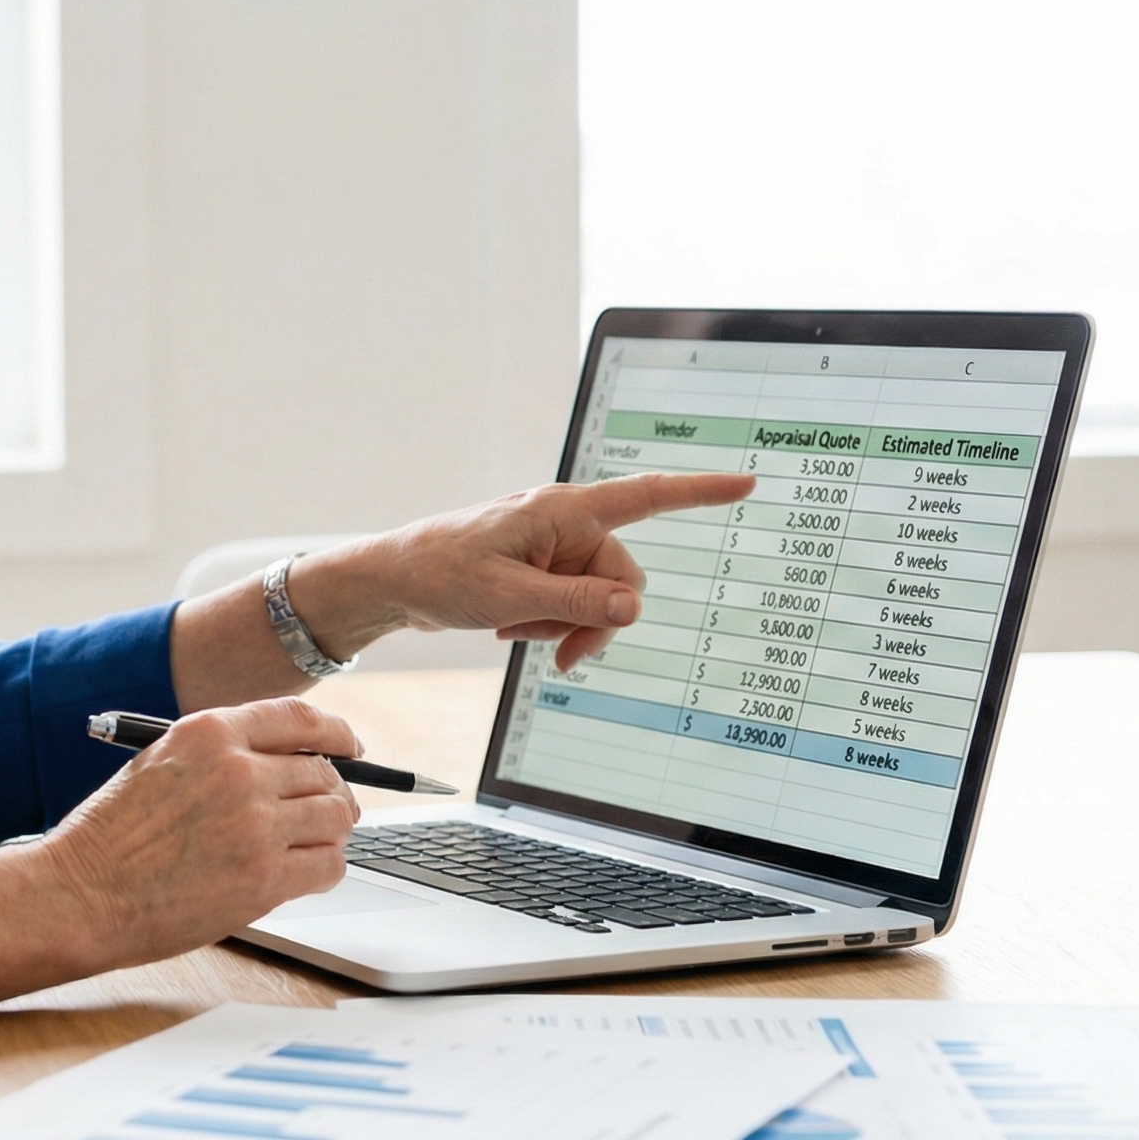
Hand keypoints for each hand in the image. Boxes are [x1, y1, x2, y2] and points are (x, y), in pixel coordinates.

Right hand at [38, 698, 362, 968]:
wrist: (82, 894)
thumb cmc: (109, 837)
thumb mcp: (159, 763)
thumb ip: (218, 754)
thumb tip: (280, 761)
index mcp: (209, 733)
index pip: (300, 720)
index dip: (336, 733)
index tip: (349, 746)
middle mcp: (239, 771)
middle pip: (323, 772)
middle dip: (332, 792)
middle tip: (329, 810)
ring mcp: (256, 825)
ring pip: (335, 818)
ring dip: (331, 832)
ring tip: (314, 844)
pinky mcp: (264, 878)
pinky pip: (329, 865)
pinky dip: (326, 868)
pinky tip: (306, 873)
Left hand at [290, 472, 755, 671]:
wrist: (392, 582)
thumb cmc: (440, 574)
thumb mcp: (509, 597)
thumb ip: (575, 604)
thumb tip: (633, 610)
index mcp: (563, 510)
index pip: (645, 496)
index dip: (699, 492)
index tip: (747, 483)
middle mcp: (565, 522)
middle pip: (623, 577)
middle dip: (598, 620)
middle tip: (559, 656)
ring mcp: (553, 546)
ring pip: (598, 598)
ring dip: (566, 625)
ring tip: (517, 633)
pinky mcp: (540, 568)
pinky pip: (571, 602)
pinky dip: (549, 622)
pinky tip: (511, 630)